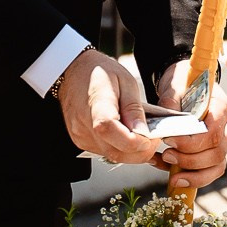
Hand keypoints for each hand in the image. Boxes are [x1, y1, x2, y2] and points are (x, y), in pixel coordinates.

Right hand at [57, 48, 162, 166]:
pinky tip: (124, 134)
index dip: (135, 141)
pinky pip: (104, 151)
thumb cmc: (99, 72)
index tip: (151, 137)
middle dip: (140, 151)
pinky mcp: (80, 140)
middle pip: (115, 151)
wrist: (74, 70)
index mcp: (96, 104)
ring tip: (140, 134)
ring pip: (112, 155)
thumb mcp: (125, 81)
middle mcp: (84, 124)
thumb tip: (144, 134)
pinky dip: (118, 147)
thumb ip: (134, 109)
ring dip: (131, 151)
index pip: (111, 131)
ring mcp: (80, 135)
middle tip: (153, 138)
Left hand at [153, 59, 226, 192]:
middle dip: (189, 160)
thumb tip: (165, 128)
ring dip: (193, 175)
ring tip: (171, 175)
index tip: (168, 140)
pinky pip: (209, 172)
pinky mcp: (212, 152)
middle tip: (166, 155)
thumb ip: (171, 105)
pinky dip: (192, 178)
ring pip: (216, 167)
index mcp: (221, 107)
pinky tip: (172, 176)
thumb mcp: (174, 86)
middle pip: (216, 153)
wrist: (183, 83)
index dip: (191, 142)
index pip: (213, 132)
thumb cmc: (181, 82)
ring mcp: (222, 141)